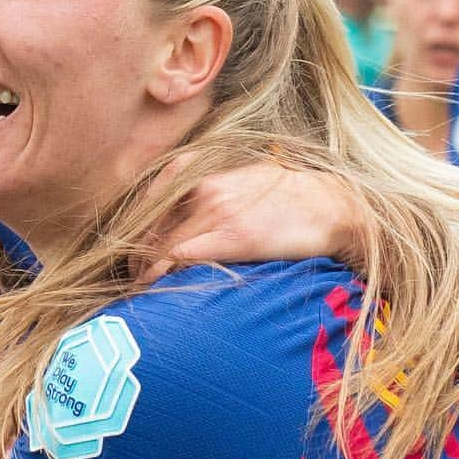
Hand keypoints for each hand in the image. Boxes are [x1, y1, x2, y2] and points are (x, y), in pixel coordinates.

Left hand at [144, 155, 365, 276]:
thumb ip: (209, 188)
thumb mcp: (242, 177)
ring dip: (141, 268)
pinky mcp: (232, 237)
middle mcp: (204, 188)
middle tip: (127, 275)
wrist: (331, 206)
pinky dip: (159, 272)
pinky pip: (180, 256)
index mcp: (202, 171)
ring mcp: (217, 212)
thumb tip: (184, 206)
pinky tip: (153, 286)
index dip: (132, 224)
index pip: (150, 196)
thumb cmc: (287, 197)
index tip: (128, 245)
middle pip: (148, 223)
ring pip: (159, 242)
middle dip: (132, 251)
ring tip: (136, 288)